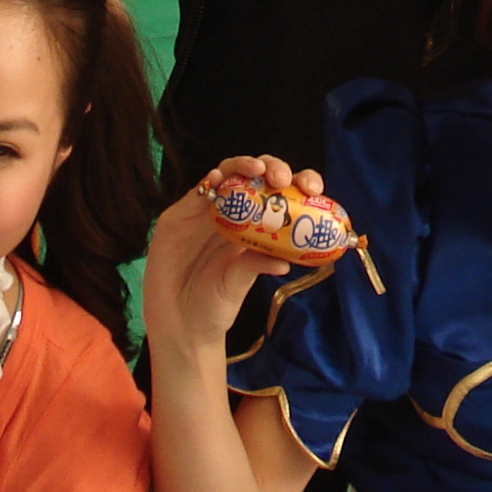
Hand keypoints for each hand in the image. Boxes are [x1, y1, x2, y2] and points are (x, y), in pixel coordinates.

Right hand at [142, 156, 311, 366]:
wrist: (180, 327)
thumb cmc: (214, 305)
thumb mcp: (239, 284)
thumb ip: (256, 265)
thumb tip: (286, 262)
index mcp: (254, 227)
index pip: (280, 195)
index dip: (297, 185)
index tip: (313, 190)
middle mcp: (231, 213)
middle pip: (255, 176)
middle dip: (271, 168)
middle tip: (281, 179)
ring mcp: (204, 212)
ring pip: (226, 174)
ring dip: (242, 165)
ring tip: (257, 169)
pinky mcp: (178, 216)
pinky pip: (194, 193)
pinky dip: (208, 181)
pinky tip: (216, 179)